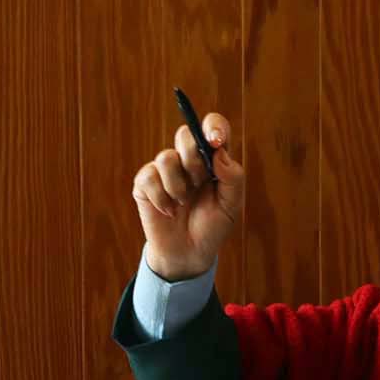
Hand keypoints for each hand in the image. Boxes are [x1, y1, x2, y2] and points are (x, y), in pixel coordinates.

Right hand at [131, 111, 243, 281]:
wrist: (189, 253)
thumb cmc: (212, 227)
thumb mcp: (231, 206)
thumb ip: (233, 177)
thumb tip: (219, 152)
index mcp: (213, 159)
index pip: (213, 128)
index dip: (213, 126)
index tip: (214, 141)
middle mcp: (188, 159)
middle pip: (185, 134)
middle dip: (193, 160)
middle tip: (198, 183)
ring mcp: (165, 170)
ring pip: (166, 157)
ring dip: (177, 186)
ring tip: (183, 203)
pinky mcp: (146, 183)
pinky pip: (149, 177)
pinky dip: (161, 198)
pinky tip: (168, 211)